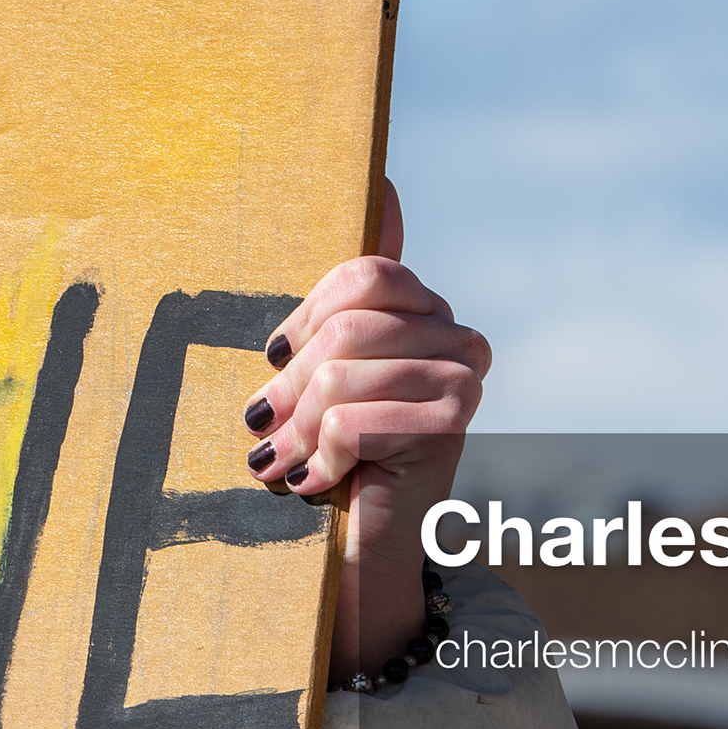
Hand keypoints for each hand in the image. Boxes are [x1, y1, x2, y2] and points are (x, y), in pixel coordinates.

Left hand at [234, 184, 487, 679]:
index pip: (364, 275)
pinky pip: (354, 420)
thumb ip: (347, 292)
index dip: (304, 318)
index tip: (273, 362)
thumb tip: (382, 177)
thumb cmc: (330, 453)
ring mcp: (464, 383)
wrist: (357, 551)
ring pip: (341, 376)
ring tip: (285, 463)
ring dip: (299, 430)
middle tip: (263, 430)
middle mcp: (460, 340)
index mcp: (428, 313)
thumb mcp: (323, 367)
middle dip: (290, 388)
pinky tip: (316, 482)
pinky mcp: (451, 431)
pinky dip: (321, 459)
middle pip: (346, 328)